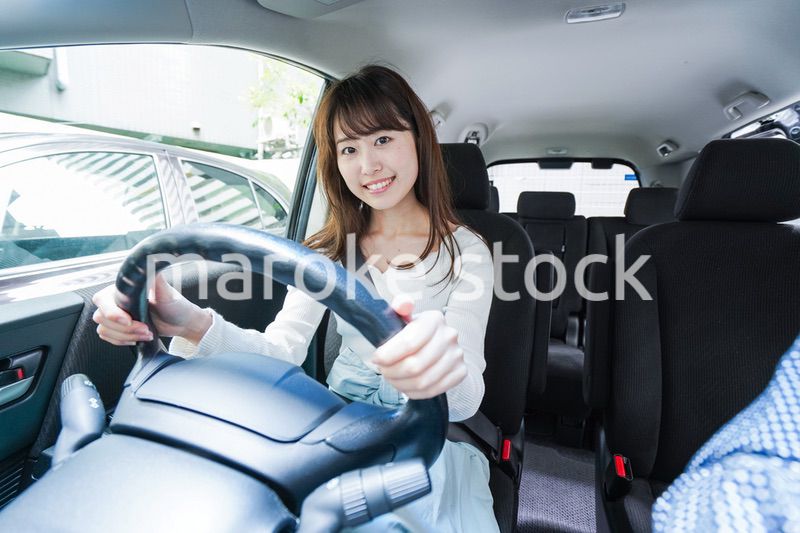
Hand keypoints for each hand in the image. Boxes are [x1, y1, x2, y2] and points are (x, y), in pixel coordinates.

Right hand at [92, 274, 211, 345]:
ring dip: (126, 336)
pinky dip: (122, 341)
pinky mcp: (119, 328)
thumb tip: (151, 259)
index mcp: (123, 289)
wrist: (182, 322)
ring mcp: (116, 315)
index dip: (112, 312)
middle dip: (125, 328)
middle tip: (146, 329)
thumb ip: (155, 277)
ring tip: (147, 334)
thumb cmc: (176, 305)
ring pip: (104, 329)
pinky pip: (107, 336)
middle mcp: (116, 300)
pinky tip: (138, 338)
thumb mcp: (166, 292)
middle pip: (101, 317)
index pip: (103, 299)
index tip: (128, 320)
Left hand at [371, 297, 466, 398]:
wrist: (440, 345)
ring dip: (400, 384)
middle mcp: (449, 336)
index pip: (409, 342)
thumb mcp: (405, 317)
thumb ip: (400, 306)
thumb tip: (402, 305)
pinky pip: (432, 390)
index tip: (376, 359)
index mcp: (434, 319)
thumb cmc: (415, 332)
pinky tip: (405, 386)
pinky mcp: (460, 373)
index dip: (388, 355)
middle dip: (392, 372)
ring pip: (422, 381)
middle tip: (382, 371)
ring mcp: (457, 356)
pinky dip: (413, 392)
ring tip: (391, 378)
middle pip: (415, 365)